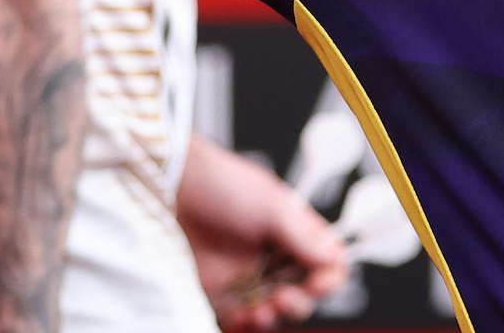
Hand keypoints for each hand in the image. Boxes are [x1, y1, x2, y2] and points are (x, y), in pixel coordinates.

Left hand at [175, 135, 346, 328]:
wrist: (169, 187)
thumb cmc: (221, 185)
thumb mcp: (270, 205)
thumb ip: (303, 236)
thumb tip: (334, 258)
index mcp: (293, 231)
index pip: (326, 261)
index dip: (328, 277)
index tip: (317, 282)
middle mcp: (273, 255)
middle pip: (304, 292)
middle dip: (300, 302)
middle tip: (285, 297)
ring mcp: (246, 274)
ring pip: (274, 310)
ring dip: (274, 316)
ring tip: (263, 310)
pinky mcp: (219, 291)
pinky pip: (241, 317)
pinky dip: (248, 323)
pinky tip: (245, 316)